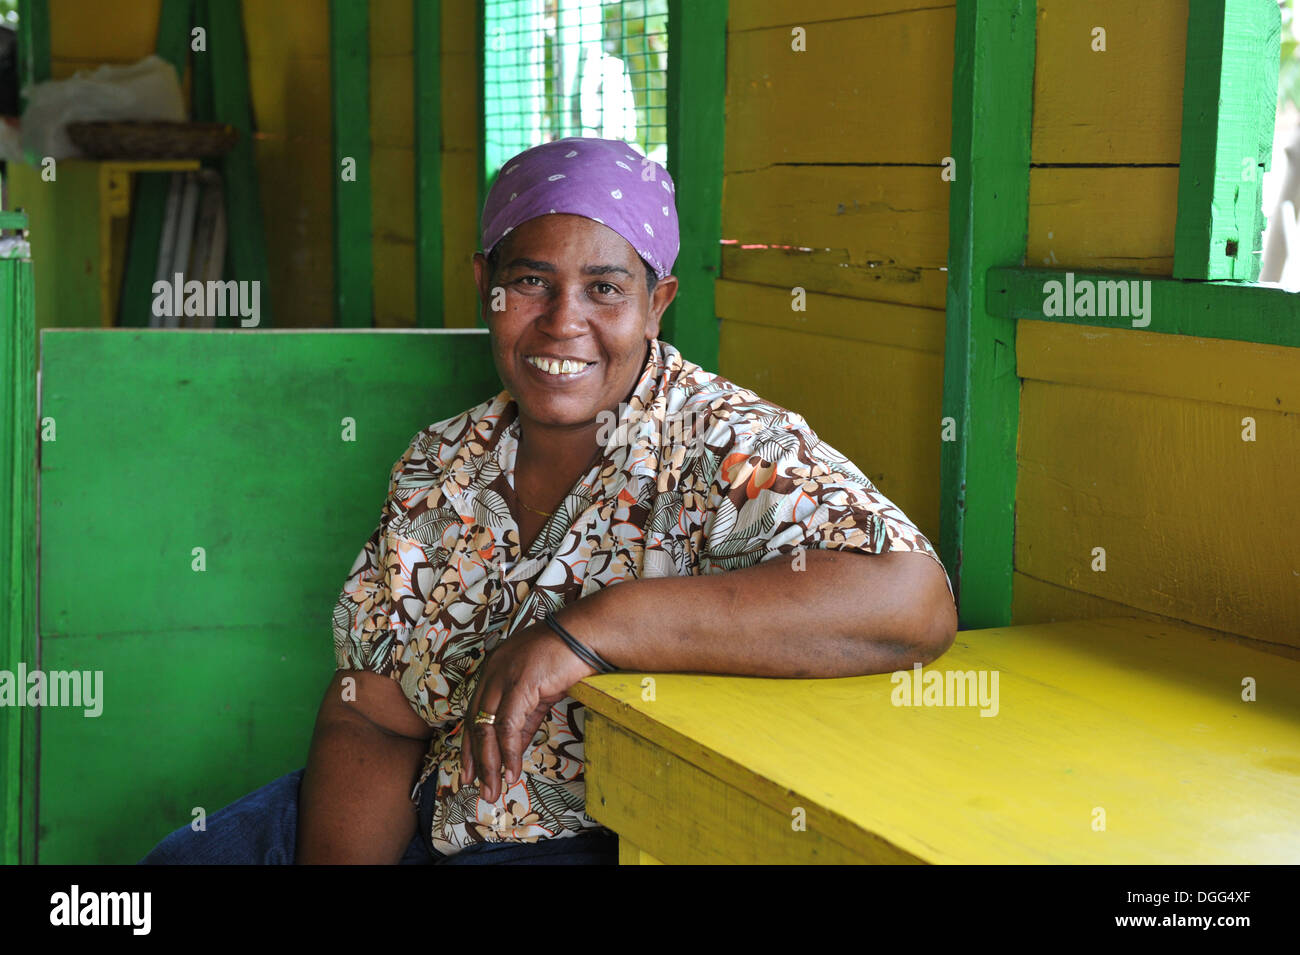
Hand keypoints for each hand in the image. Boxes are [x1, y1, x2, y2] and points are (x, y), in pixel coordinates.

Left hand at [460, 619, 597, 802]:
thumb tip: (513, 754)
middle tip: (479, 788)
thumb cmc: (566, 660)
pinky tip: (512, 771)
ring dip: (490, 763)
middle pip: (475, 723)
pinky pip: (508, 725)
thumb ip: (523, 723)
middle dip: (476, 761)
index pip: (473, 714)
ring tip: (495, 788)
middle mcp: (492, 672)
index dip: (470, 746)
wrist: (587, 636)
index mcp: (493, 671)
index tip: (470, 772)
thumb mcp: (538, 696)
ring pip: (487, 728)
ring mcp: (503, 677)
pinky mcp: (520, 684)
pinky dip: (508, 752)